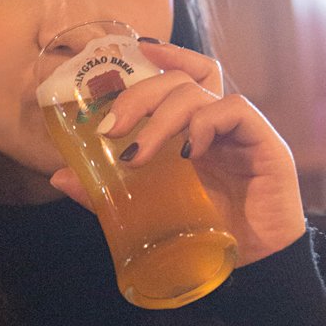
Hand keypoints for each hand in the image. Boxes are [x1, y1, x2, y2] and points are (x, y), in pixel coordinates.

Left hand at [49, 40, 305, 264]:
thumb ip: (110, 191)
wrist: (256, 271)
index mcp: (194, 132)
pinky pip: (234, 110)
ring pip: (199, 92)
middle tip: (110, 128)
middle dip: (139, 96)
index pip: (181, 76)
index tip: (129, 54)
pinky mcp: (266, 143)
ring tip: (138, 155)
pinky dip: (204, 122)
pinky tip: (188, 151)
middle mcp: (218, 125)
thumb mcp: (151, 210)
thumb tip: (60, 175)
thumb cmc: (208, 238)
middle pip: (180, 80)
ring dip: (161, 117)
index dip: (160, 57)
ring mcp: (242, 131)